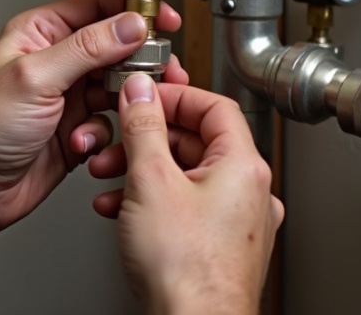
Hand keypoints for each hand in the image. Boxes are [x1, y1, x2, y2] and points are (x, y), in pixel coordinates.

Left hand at [0, 0, 188, 236]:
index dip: (134, 11)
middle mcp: (56, 61)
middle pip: (116, 48)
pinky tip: (80, 144)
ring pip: (117, 89)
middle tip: (157, 75)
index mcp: (41, 33)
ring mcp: (67, 97)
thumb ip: (87, 48)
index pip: (98, 7)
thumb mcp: (36, 76)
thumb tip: (129, 24)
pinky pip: (109, 125)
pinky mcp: (74, 131)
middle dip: (138, 64)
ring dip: (119, 105)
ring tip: (115, 114)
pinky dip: (101, 136)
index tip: (164, 21)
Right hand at [88, 75, 282, 314]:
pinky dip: (154, 203)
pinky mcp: (222, 248)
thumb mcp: (150, 180)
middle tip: (117, 139)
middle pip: (197, 142)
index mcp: (244, 166)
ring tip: (110, 179)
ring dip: (143, 172)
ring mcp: (239, 223)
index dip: (174, 95)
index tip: (144, 97)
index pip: (214, 105)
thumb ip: (143, 126)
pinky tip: (122, 212)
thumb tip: (141, 92)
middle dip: (147, 140)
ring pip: (188, 178)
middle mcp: (251, 193)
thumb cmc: (186, 269)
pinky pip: (188, 209)